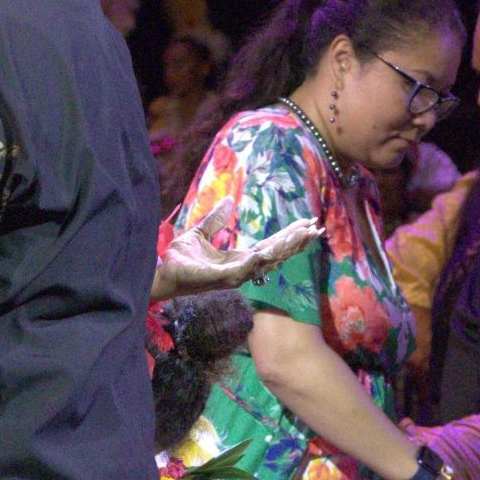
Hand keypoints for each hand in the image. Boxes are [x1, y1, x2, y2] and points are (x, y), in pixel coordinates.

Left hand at [153, 218, 321, 300]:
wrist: (162, 272)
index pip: (270, 246)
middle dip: (297, 242)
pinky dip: (260, 259)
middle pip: (276, 254)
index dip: (289, 235)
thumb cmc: (180, 258)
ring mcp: (234, 275)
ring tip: (304, 233)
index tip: (307, 223)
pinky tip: (271, 249)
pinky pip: (246, 268)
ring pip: (267, 261)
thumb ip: (215, 220)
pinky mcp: (222, 278)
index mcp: (238, 258)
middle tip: (316, 228)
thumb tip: (227, 201)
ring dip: (286, 248)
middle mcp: (241, 269)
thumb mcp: (200, 233)